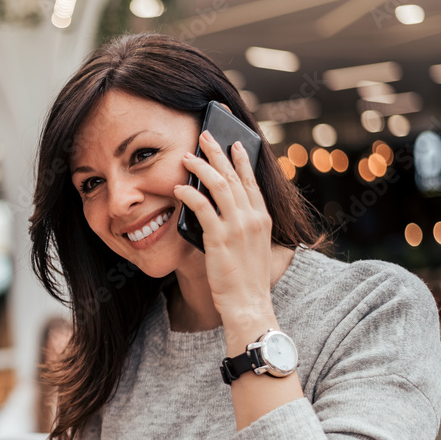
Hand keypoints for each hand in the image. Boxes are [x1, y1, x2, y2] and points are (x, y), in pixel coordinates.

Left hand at [174, 130, 274, 327]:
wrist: (248, 303)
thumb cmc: (246, 280)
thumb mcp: (253, 248)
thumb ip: (243, 228)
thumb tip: (222, 212)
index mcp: (262, 219)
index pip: (251, 181)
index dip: (242, 160)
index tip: (235, 143)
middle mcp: (252, 218)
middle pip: (233, 176)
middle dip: (218, 153)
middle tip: (205, 136)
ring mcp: (237, 227)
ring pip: (218, 186)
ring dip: (201, 168)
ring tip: (186, 157)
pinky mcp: (220, 238)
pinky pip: (202, 208)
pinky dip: (189, 195)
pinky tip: (178, 189)